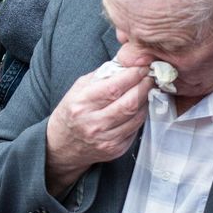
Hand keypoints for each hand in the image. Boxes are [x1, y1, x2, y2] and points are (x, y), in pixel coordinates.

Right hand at [45, 60, 150, 197]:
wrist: (62, 146)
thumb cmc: (71, 113)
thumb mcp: (78, 89)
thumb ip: (101, 75)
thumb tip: (126, 63)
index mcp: (81, 104)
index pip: (114, 87)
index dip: (132, 75)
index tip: (141, 67)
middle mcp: (93, 123)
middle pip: (129, 103)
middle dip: (144, 87)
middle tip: (150, 77)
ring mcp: (105, 139)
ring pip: (136, 117)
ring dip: (146, 101)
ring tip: (146, 90)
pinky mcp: (115, 149)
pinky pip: (135, 129)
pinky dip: (140, 116)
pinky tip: (138, 107)